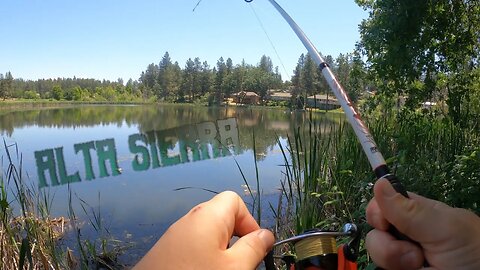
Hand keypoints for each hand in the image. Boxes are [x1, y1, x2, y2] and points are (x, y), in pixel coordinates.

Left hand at [134, 191, 274, 269]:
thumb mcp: (234, 268)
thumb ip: (254, 248)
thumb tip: (265, 235)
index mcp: (207, 216)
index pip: (235, 201)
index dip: (250, 221)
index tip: (256, 246)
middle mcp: (188, 220)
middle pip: (222, 217)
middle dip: (236, 239)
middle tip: (241, 264)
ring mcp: (174, 237)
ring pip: (207, 235)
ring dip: (220, 251)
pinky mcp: (164, 253)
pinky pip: (192, 247)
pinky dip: (203, 258)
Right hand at [366, 179, 479, 269]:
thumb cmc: (473, 253)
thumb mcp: (445, 228)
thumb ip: (411, 209)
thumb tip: (379, 182)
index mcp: (417, 215)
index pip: (382, 205)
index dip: (377, 213)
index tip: (385, 224)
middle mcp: (406, 235)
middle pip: (374, 232)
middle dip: (386, 244)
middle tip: (414, 255)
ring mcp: (402, 258)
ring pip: (375, 253)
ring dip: (392, 260)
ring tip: (419, 267)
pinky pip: (380, 269)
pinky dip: (392, 269)